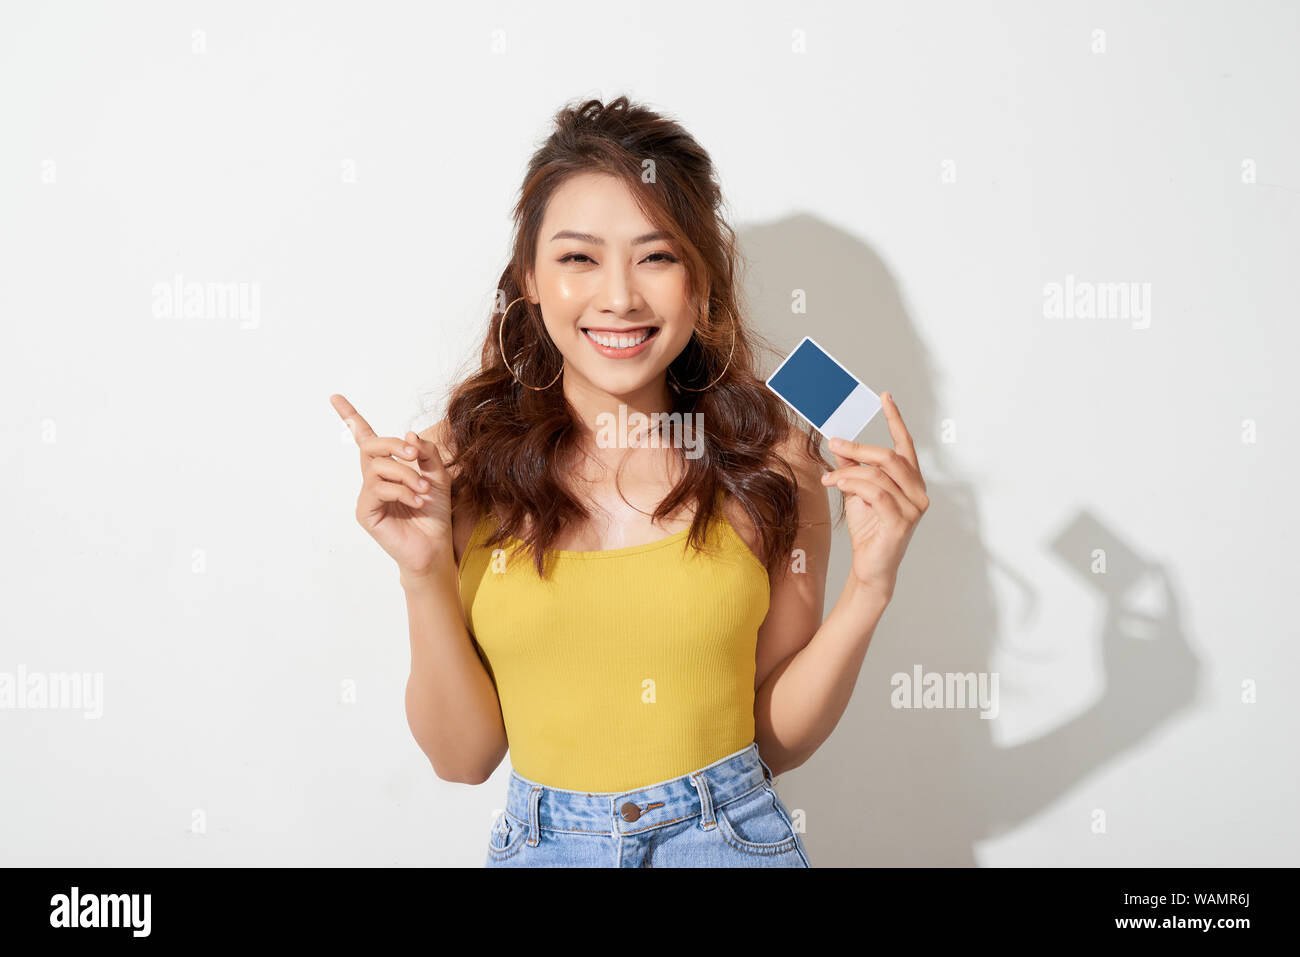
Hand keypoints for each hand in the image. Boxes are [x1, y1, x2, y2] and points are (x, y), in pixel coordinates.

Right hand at [330, 394, 453, 577]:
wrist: (435, 546)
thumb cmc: (435, 513)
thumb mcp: (438, 476)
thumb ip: (426, 453)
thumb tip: (409, 434)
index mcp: (388, 468)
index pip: (365, 438)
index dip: (350, 417)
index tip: (335, 397)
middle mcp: (374, 480)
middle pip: (370, 446)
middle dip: (394, 445)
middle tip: (415, 455)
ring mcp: (367, 496)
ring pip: (378, 468)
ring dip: (406, 475)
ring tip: (423, 490)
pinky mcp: (365, 512)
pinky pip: (379, 489)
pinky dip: (402, 492)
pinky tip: (416, 502)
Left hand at [819, 392, 928, 600]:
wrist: (870, 567)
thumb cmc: (868, 529)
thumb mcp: (857, 492)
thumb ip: (853, 467)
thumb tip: (840, 442)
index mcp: (911, 481)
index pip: (905, 445)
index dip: (896, 419)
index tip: (885, 397)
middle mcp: (918, 492)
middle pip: (890, 457)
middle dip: (859, 447)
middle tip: (834, 442)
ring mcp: (913, 508)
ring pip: (878, 476)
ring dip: (848, 472)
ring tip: (829, 477)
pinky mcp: (901, 522)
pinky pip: (875, 494)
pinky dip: (852, 486)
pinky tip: (837, 485)